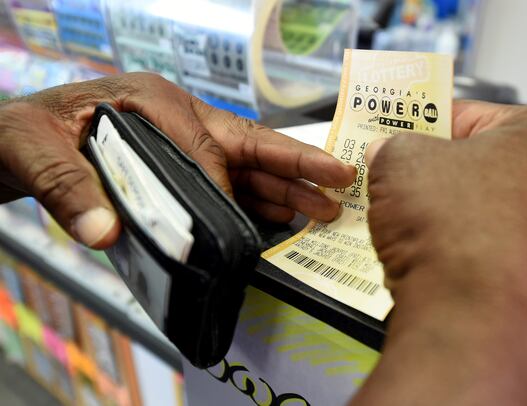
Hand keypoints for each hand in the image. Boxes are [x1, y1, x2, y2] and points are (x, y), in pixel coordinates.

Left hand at [0, 73, 354, 247]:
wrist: (16, 139)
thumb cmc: (26, 132)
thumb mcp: (34, 150)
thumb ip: (66, 188)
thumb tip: (104, 232)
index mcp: (150, 100)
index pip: (206, 144)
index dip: (228, 185)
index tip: (243, 224)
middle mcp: (177, 116)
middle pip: (246, 144)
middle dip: (295, 164)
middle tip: (340, 181)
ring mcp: (184, 139)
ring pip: (245, 164)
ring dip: (286, 186)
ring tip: (325, 206)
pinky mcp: (181, 163)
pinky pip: (229, 181)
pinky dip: (258, 200)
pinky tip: (283, 215)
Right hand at [351, 100, 526, 404]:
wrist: (469, 318)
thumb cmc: (452, 228)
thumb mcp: (401, 161)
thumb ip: (390, 145)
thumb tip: (385, 154)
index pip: (464, 111)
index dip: (417, 118)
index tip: (389, 129)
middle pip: (465, 161)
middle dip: (418, 168)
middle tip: (381, 170)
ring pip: (464, 203)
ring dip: (424, 206)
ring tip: (389, 210)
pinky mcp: (518, 270)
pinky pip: (467, 239)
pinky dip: (437, 239)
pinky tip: (409, 245)